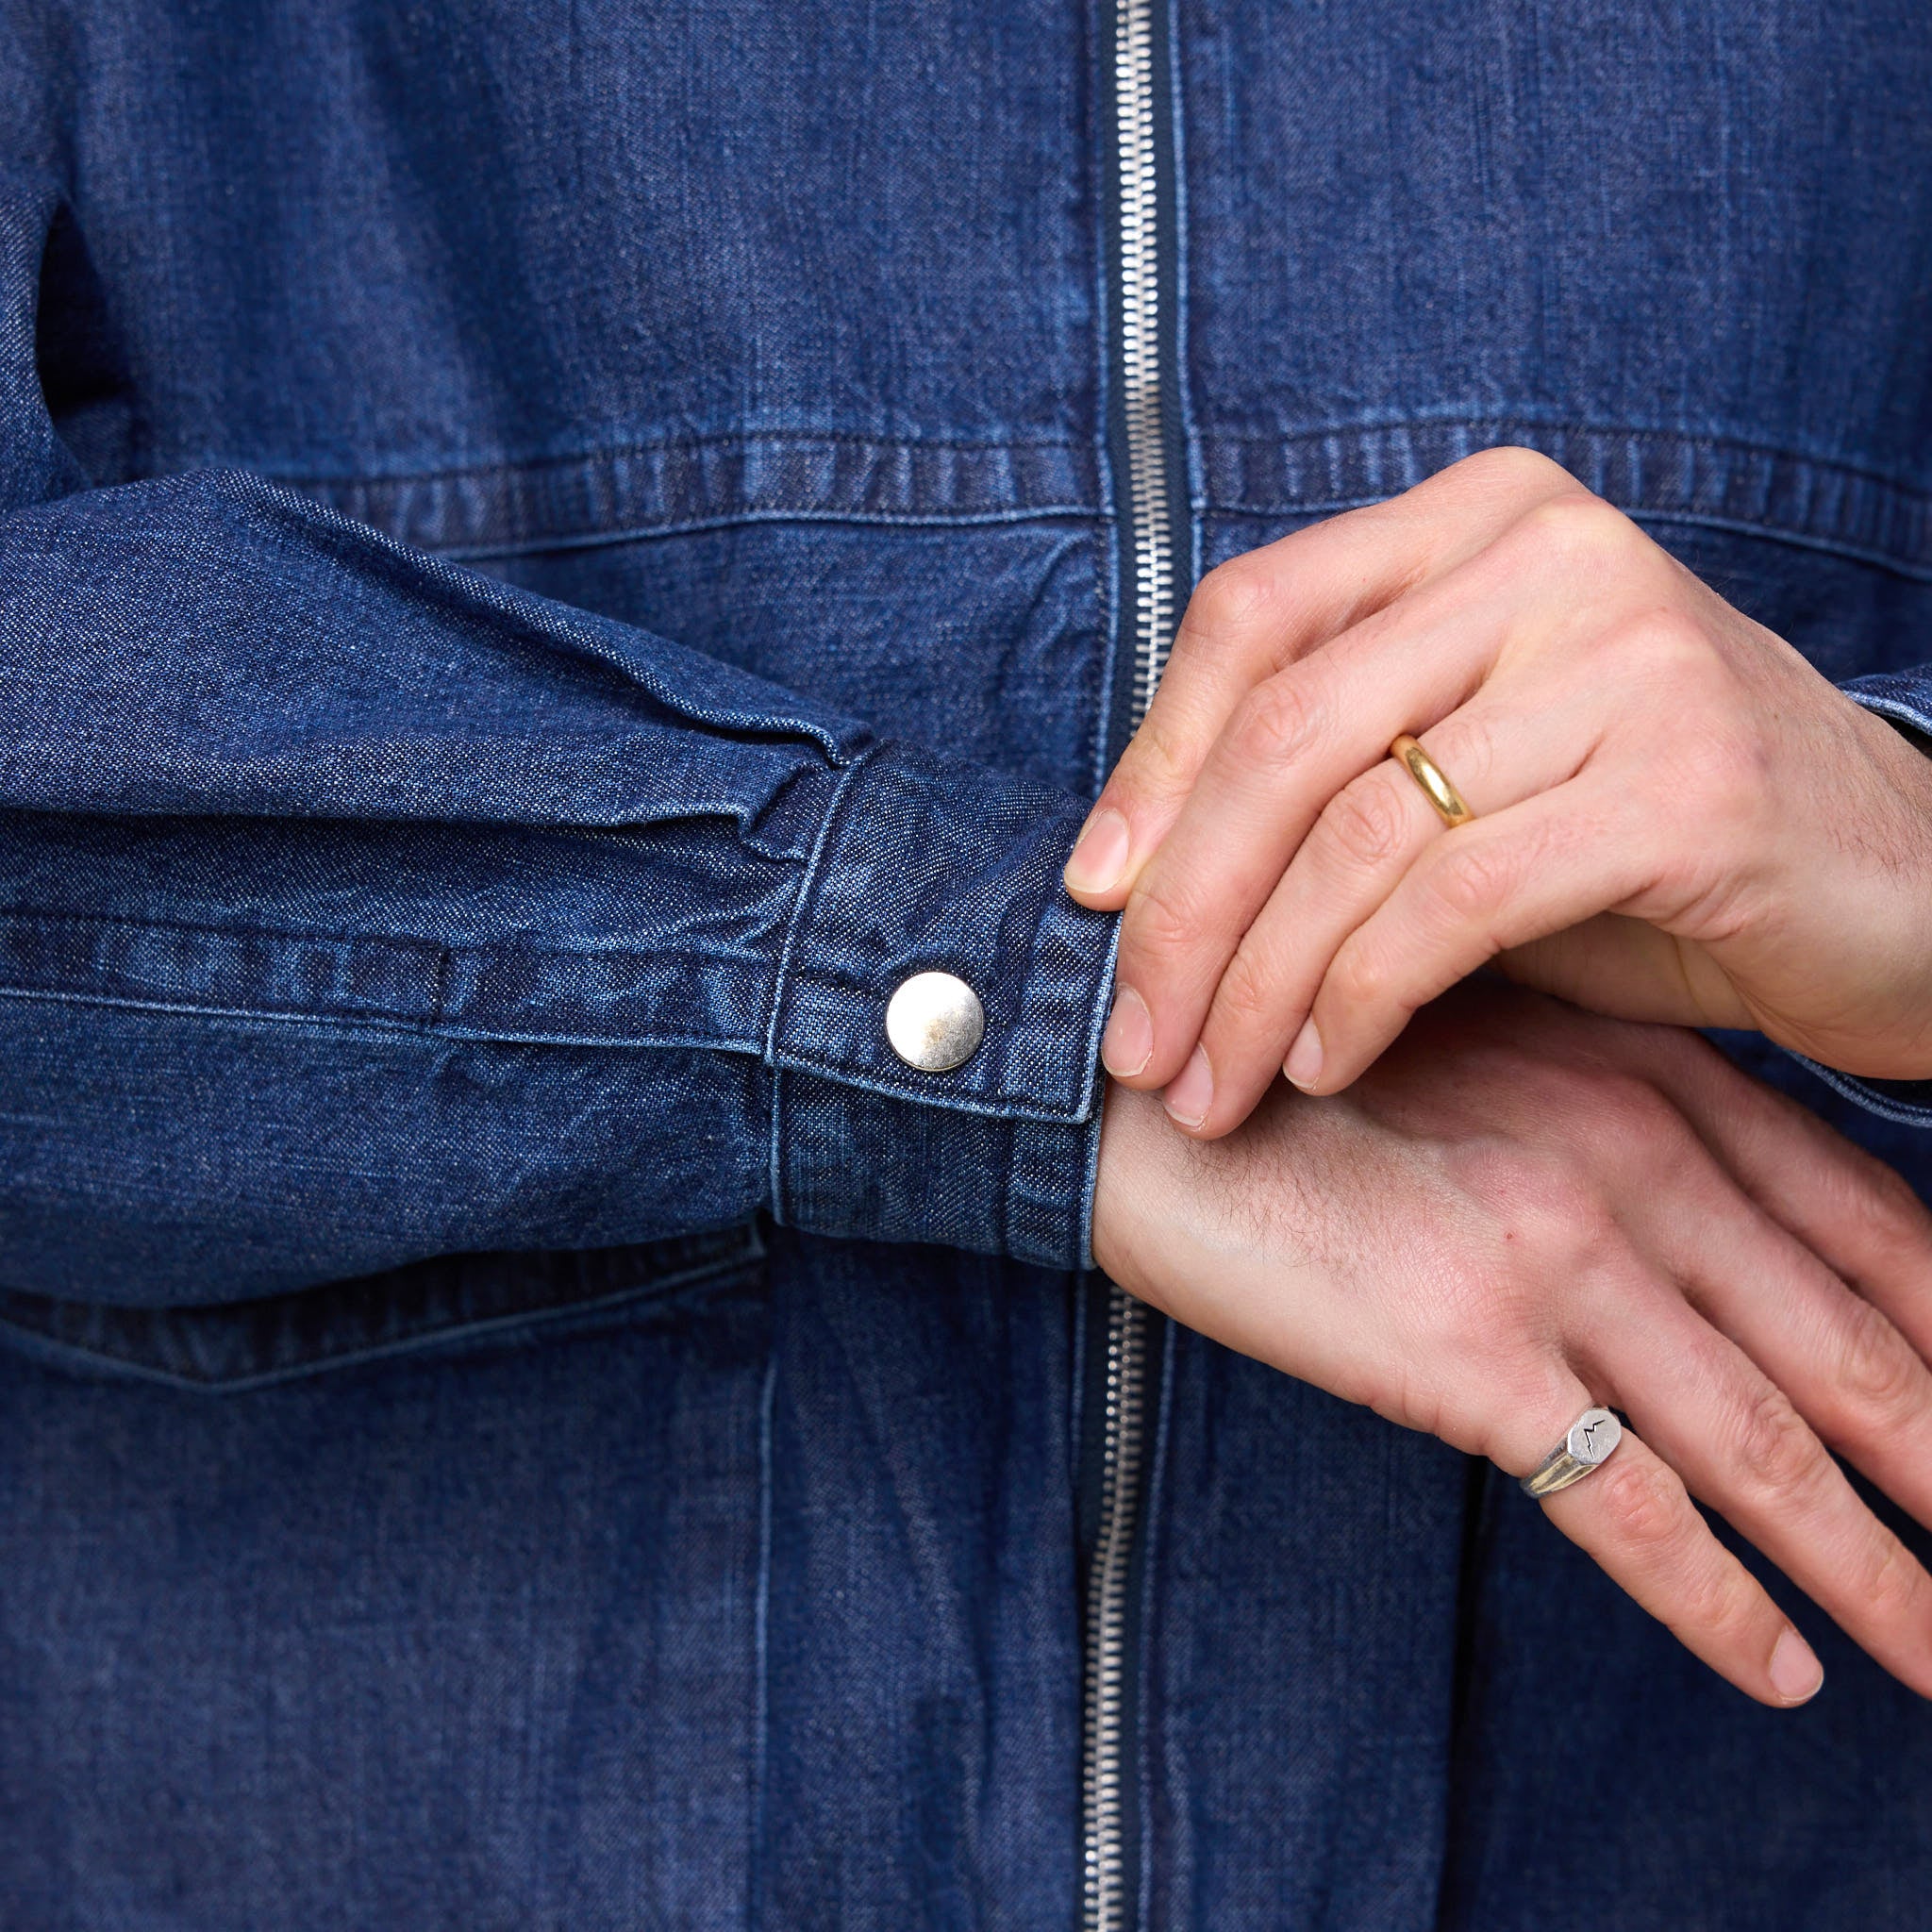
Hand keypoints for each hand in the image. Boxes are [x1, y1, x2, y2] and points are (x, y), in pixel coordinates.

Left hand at [1064, 445, 1931, 1138]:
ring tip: (1214, 1082)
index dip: (1150, 766)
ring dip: (1257, 983)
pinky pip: (1455, 899)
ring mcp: (1628, 655)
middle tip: (1133, 1039)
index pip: (1252, 617)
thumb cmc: (1645, 830)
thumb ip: (1331, 774)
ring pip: (1356, 830)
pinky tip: (1329, 1062)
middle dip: (1184, 910)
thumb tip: (1121, 873)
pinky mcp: (1686, 781)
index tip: (1091, 900)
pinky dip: (1364, 996)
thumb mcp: (1469, 767)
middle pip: (1284, 731)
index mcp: (1477, 520)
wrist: (1896, 882)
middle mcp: (1549, 555)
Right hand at [1092, 980, 1931, 1707]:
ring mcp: (1553, 1259)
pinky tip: (1777, 1668)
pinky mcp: (1465, 1354)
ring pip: (1763, 1444)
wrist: (1136, 1100)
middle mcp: (1627, 1162)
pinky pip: (1626, 1509)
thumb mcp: (1478, 1059)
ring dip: (1875, 1565)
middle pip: (1841, 1345)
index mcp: (1642, 1081)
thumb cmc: (1296, 1079)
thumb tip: (1695, 1236)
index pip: (1857, 1215)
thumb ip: (1600, 1122)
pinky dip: (1718, 1602)